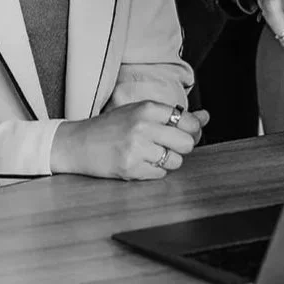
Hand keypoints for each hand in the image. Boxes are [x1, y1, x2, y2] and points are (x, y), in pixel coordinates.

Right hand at [50, 101, 208, 179]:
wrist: (76, 143)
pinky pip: (160, 174)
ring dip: (168, 161)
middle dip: (181, 147)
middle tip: (167, 145)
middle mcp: (143, 126)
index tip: (184, 133)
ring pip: (176, 161)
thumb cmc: (113, 127)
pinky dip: (154, 171)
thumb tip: (206, 116)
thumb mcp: (142, 113)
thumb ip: (175, 116)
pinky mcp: (130, 168)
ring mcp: (136, 148)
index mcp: (148, 108)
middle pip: (187, 143)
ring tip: (149, 154)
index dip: (192, 131)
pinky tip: (139, 162)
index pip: (190, 122)